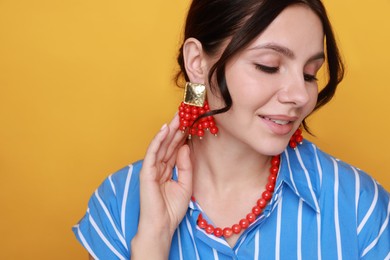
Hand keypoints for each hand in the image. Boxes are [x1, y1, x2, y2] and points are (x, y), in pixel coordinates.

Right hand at [131, 114, 192, 257]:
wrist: (161, 226)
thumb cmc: (171, 209)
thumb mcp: (185, 184)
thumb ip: (186, 165)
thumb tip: (186, 146)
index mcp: (168, 168)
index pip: (176, 147)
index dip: (183, 134)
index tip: (192, 121)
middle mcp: (160, 166)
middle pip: (169, 143)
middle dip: (177, 128)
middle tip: (186, 112)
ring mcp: (152, 168)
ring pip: (161, 144)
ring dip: (170, 130)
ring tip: (178, 116)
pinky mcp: (147, 172)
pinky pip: (152, 152)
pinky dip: (158, 140)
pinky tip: (165, 129)